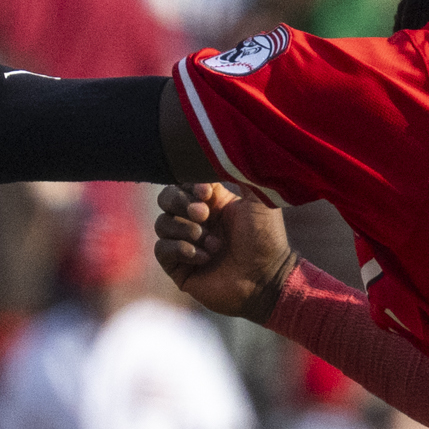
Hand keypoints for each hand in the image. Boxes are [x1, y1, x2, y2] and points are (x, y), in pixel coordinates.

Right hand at [155, 183, 297, 319]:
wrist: (266, 280)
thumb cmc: (267, 240)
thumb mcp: (258, 199)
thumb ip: (243, 171)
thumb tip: (227, 148)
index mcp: (212, 203)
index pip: (183, 183)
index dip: (189, 185)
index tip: (207, 193)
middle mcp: (196, 222)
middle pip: (166, 199)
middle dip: (181, 203)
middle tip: (204, 215)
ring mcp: (186, 245)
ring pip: (162, 224)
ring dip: (185, 230)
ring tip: (213, 244)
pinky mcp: (179, 268)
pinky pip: (162, 249)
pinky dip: (180, 249)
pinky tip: (203, 257)